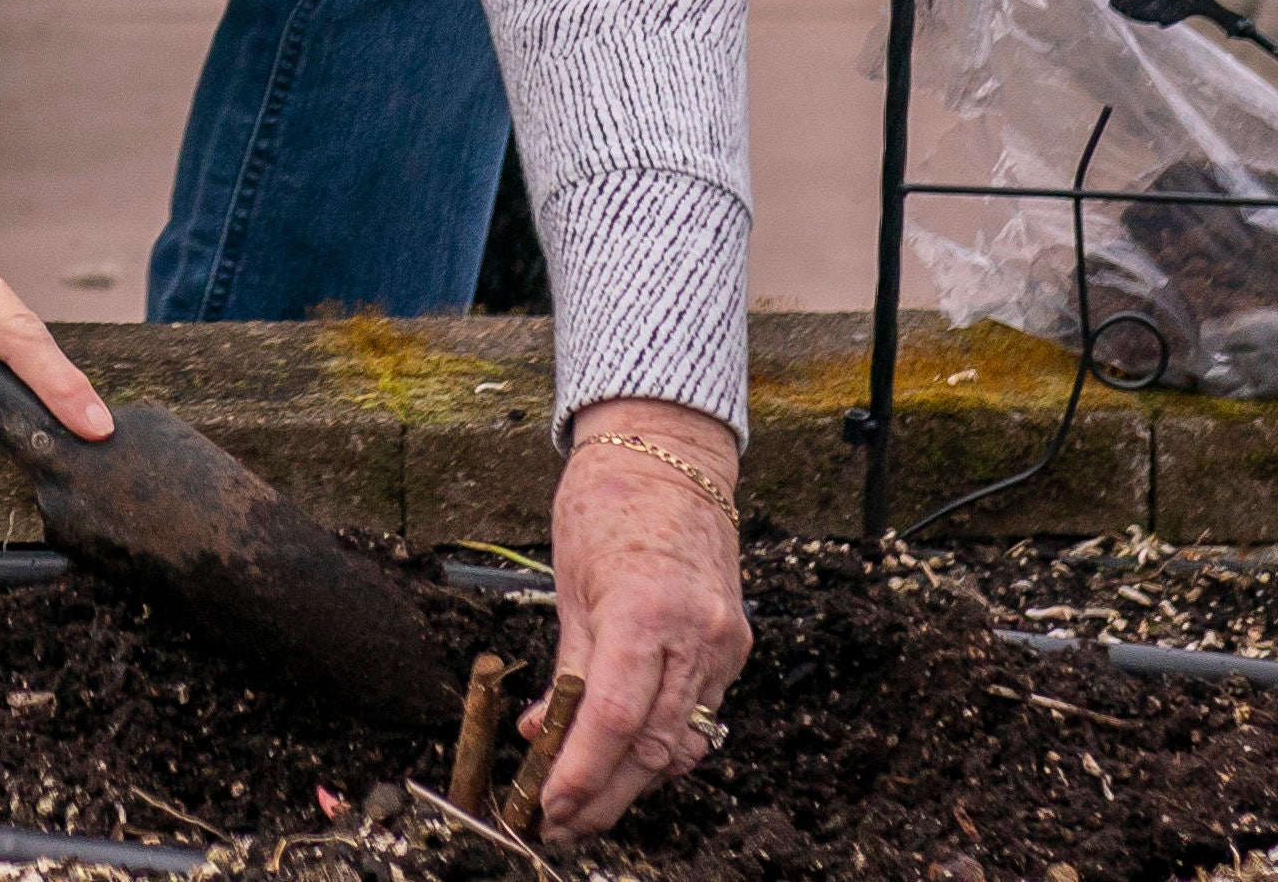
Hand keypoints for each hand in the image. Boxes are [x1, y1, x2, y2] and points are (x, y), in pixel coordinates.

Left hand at [519, 401, 746, 838]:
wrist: (672, 453)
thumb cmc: (608, 503)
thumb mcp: (570, 584)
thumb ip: (568, 669)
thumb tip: (542, 732)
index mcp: (646, 611)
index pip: (615, 719)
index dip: (582, 773)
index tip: (550, 805)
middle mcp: (698, 634)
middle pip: (653, 746)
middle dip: (605, 795)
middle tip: (562, 823)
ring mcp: (724, 642)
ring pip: (683, 741)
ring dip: (635, 780)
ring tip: (588, 802)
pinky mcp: (735, 644)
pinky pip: (700, 713)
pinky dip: (664, 743)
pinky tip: (629, 758)